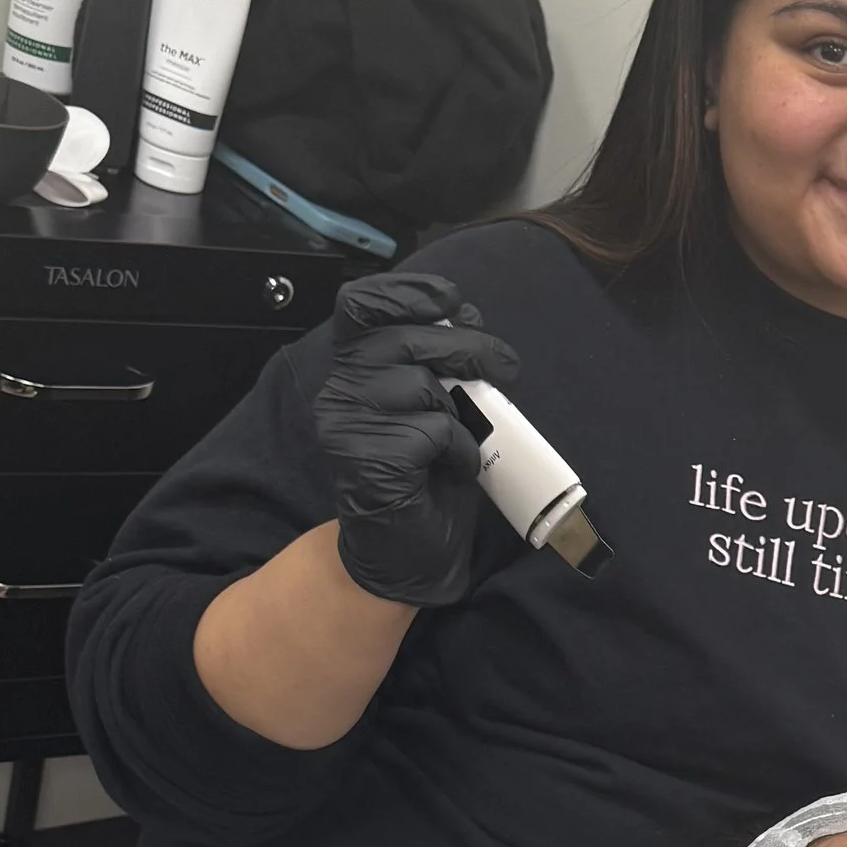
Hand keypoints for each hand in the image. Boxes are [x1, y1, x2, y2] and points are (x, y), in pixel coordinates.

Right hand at [310, 267, 522, 607]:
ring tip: (466, 437)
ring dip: (463, 408)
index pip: (361, 305)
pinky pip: (436, 430)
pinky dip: (460, 448)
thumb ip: (434, 361)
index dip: (409, 292)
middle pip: (404, 337)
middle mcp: (339, 393)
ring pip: (422, 384)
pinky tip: (454, 468)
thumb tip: (464, 318)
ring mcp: (349, 426)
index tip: (452, 302)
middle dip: (468, 346)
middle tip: (507, 366)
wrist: (404, 555)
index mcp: (350, 372)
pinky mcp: (372, 458)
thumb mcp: (430, 404)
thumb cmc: (423, 477)